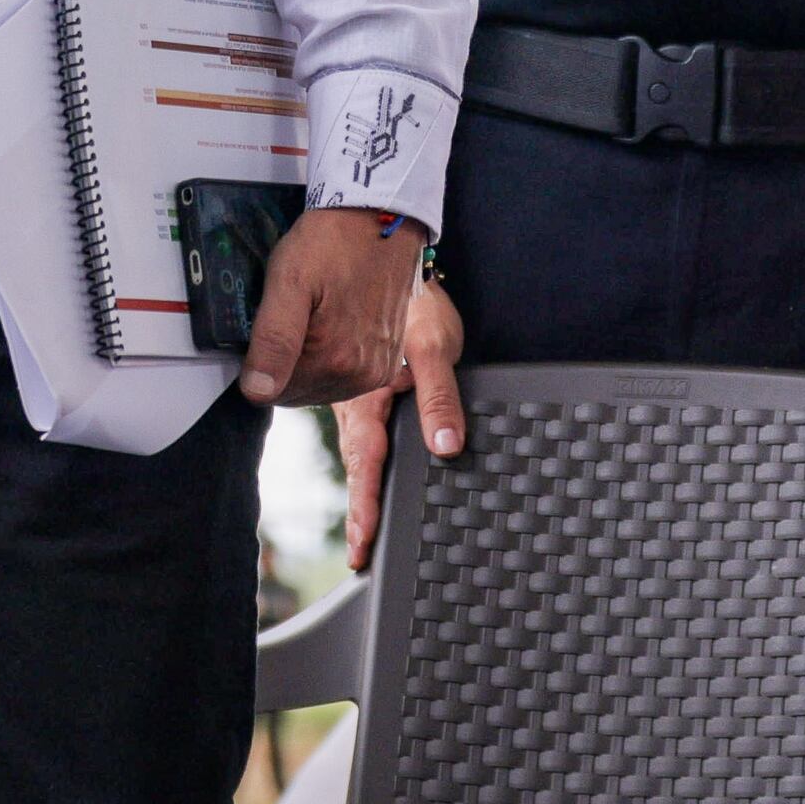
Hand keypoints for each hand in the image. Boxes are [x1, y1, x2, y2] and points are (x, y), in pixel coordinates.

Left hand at [236, 209, 423, 410]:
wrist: (379, 220)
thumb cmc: (332, 243)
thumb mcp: (288, 282)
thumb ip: (272, 340)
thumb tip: (257, 392)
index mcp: (333, 360)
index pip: (272, 392)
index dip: (260, 360)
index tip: (269, 324)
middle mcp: (361, 375)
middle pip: (298, 392)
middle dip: (286, 362)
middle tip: (293, 314)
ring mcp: (378, 370)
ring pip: (321, 386)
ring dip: (309, 360)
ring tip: (314, 315)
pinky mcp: (389, 361)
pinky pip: (347, 377)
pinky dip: (334, 357)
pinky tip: (333, 323)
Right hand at [339, 275, 466, 570]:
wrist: (385, 249)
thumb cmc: (410, 297)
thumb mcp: (432, 346)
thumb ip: (438, 395)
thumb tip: (446, 445)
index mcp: (365, 398)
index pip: (365, 466)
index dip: (364, 509)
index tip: (362, 549)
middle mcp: (358, 399)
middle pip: (359, 466)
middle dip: (361, 512)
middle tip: (361, 554)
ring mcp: (360, 391)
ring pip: (359, 449)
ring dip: (363, 488)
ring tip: (365, 529)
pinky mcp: (369, 381)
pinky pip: (365, 428)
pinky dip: (367, 458)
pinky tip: (375, 470)